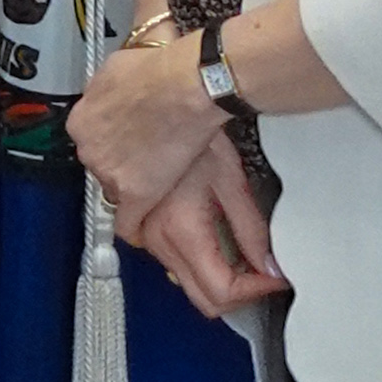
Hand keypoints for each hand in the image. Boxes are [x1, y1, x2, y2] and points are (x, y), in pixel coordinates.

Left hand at [70, 23, 222, 228]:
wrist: (184, 86)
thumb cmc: (158, 71)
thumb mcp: (116, 68)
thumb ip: (105, 89)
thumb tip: (110, 86)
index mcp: (81, 118)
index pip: (90, 140)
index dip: (111, 142)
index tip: (123, 146)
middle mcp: (88, 147)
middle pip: (101, 164)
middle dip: (122, 163)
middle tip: (147, 157)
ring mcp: (110, 172)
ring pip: (116, 188)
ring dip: (134, 186)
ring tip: (158, 177)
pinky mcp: (134, 193)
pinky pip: (127, 220)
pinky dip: (134, 226)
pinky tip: (141, 231)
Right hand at [126, 132, 285, 316]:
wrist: (160, 89)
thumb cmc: (193, 123)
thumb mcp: (233, 182)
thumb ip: (252, 231)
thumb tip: (266, 264)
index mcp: (181, 230)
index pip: (219, 292)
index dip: (251, 292)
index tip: (266, 279)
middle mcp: (151, 231)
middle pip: (192, 290)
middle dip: (226, 284)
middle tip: (248, 266)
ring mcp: (131, 216)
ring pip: (167, 264)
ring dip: (196, 256)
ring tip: (215, 227)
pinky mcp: (115, 197)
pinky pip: (141, 234)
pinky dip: (163, 232)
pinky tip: (180, 205)